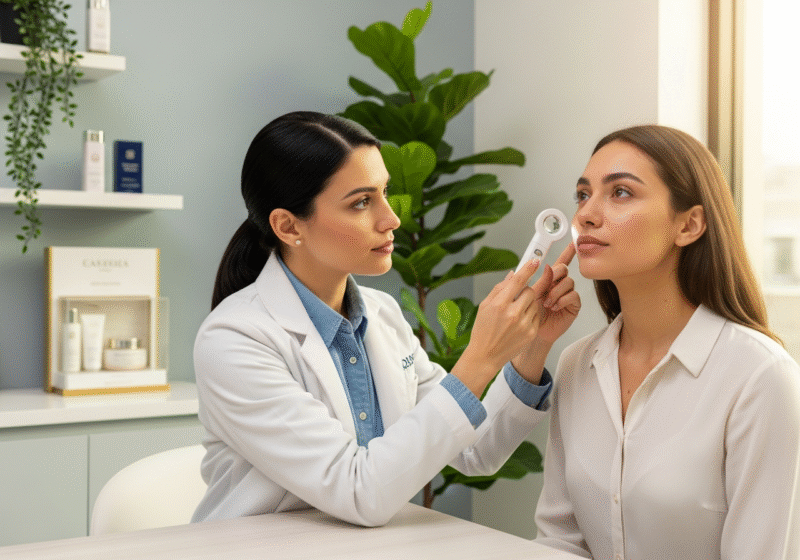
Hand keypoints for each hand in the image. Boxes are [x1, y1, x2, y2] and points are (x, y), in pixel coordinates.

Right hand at [451, 259, 545, 397]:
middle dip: (525, 290)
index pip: (518, 281)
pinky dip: (530, 314)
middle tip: (517, 297)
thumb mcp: (485, 306)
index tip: (535, 260)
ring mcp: (524, 324)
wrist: (485, 356)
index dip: (528, 269)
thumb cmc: (482, 330)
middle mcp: (513, 314)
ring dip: (528, 303)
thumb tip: (513, 274)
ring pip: (535, 303)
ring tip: (516, 312)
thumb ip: (500, 288)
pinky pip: (536, 315)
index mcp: (499, 305)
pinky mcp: (531, 333)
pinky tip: (519, 321)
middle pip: (530, 291)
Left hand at [533, 243, 580, 343]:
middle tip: (546, 287)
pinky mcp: (574, 305)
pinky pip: (574, 295)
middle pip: (563, 269)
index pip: (559, 262)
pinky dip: (563, 300)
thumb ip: (539, 280)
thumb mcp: (531, 294)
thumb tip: (544, 265)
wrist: (532, 332)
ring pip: (568, 282)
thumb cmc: (529, 314)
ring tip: (547, 303)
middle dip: (554, 275)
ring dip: (556, 292)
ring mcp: (567, 294)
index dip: (567, 252)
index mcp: (549, 280)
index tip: (573, 243)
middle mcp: (560, 285)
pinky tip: (555, 307)